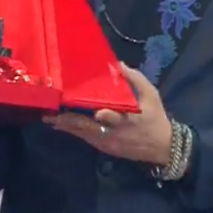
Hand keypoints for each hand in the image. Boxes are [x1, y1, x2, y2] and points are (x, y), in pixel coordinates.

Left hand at [43, 62, 172, 165]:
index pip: (115, 118)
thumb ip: (135, 79)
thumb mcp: (151, 95)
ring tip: (49, 118)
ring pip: (83, 134)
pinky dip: (72, 131)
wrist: (163, 148)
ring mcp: (108, 142)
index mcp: (129, 119)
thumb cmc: (156, 117)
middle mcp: (115, 132)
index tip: (94, 110)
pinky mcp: (105, 148)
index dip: (105, 116)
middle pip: (89, 128)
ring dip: (66, 126)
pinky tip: (59, 124)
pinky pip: (85, 138)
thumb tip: (118, 64)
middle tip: (51, 113)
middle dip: (69, 121)